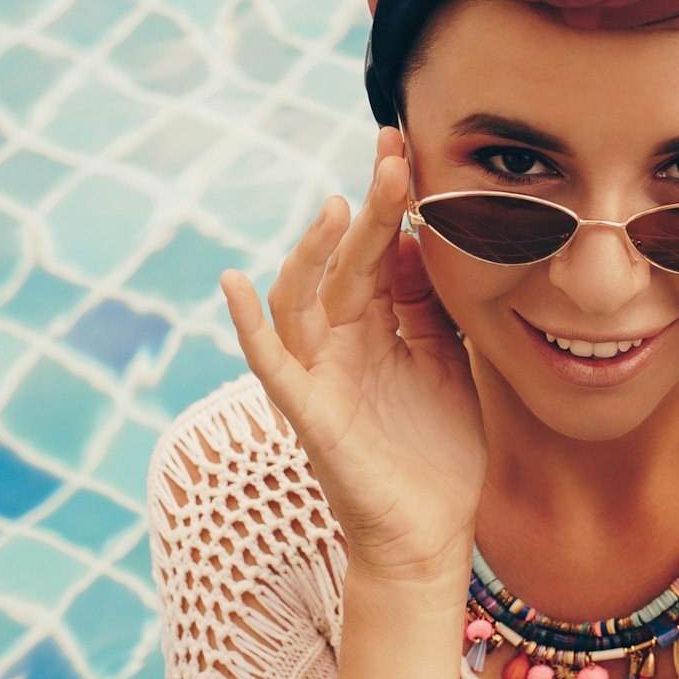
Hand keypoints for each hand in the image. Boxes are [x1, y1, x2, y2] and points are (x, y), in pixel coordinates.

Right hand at [218, 125, 485, 583]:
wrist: (432, 531)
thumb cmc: (437, 449)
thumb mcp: (446, 360)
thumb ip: (431, 305)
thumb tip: (421, 238)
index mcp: (375, 329)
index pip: (378, 252)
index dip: (390, 204)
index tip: (406, 148)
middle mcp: (339, 345)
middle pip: (344, 265)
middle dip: (366, 211)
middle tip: (392, 156)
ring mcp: (320, 377)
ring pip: (298, 301)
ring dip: (312, 254)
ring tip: (336, 209)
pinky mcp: (311, 415)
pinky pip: (272, 364)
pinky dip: (248, 325)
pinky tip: (233, 283)